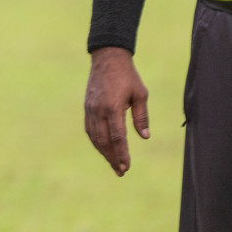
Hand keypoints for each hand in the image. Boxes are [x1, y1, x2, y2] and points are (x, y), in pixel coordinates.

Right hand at [84, 46, 149, 175]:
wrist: (107, 59)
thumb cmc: (128, 76)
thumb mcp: (140, 94)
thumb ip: (141, 117)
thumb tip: (144, 137)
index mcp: (112, 107)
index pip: (117, 137)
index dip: (122, 154)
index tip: (126, 167)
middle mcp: (98, 110)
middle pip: (104, 141)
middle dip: (112, 158)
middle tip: (121, 172)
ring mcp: (90, 109)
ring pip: (95, 137)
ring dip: (103, 152)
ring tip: (113, 164)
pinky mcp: (87, 107)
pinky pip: (90, 129)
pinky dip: (96, 141)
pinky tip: (103, 148)